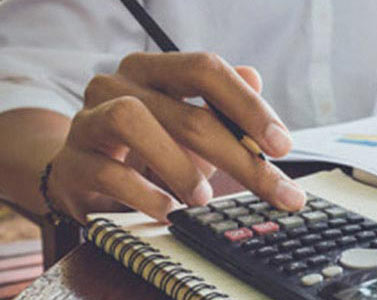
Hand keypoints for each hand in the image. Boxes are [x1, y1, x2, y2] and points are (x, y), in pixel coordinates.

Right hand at [47, 52, 305, 223]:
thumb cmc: (149, 146)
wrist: (83, 172)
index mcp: (155, 70)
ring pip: (133, 121)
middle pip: (187, 113)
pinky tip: (167, 208)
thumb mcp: (192, 125)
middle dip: (238, 156)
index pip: (206, 70)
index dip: (248, 106)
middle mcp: (118, 85)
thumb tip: (256, 77)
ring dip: (179, 165)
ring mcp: (88, 120)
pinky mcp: (70, 163)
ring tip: (203, 197)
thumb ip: (224, 107)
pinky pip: (107, 171)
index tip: (282, 145)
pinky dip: (144, 193)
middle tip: (273, 189)